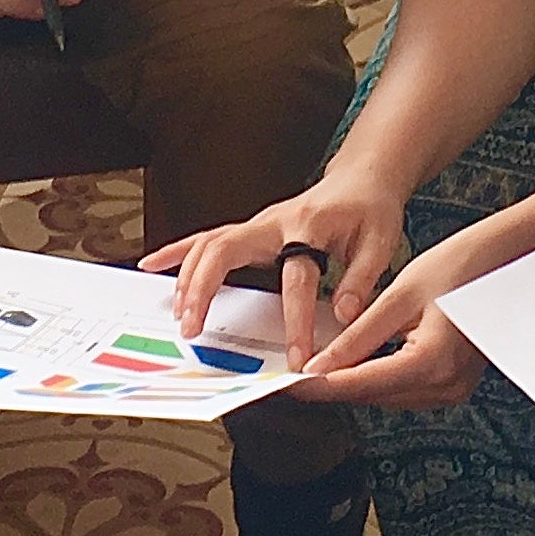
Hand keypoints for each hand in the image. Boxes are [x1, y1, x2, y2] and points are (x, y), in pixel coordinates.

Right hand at [140, 175, 411, 368]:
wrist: (361, 178)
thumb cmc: (369, 210)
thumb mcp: (381, 242)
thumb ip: (362, 279)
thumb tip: (345, 317)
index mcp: (309, 227)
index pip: (297, 278)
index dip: (296, 319)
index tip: (297, 357)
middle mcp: (275, 222)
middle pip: (226, 250)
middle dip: (205, 289)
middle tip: (194, 328)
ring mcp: (258, 225)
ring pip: (210, 244)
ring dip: (188, 278)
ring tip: (179, 315)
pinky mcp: (250, 230)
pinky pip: (207, 239)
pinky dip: (178, 252)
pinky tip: (154, 266)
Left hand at [292, 254, 492, 410]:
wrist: (504, 261)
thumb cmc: (460, 266)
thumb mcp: (399, 296)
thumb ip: (358, 336)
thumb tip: (320, 365)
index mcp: (431, 362)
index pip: (361, 385)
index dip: (319, 386)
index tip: (287, 384)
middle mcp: (445, 385)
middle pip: (372, 395)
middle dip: (333, 383)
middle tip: (295, 369)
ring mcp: (452, 389)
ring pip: (386, 395)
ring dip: (354, 380)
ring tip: (321, 360)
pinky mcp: (452, 384)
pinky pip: (404, 388)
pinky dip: (378, 375)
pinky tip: (358, 358)